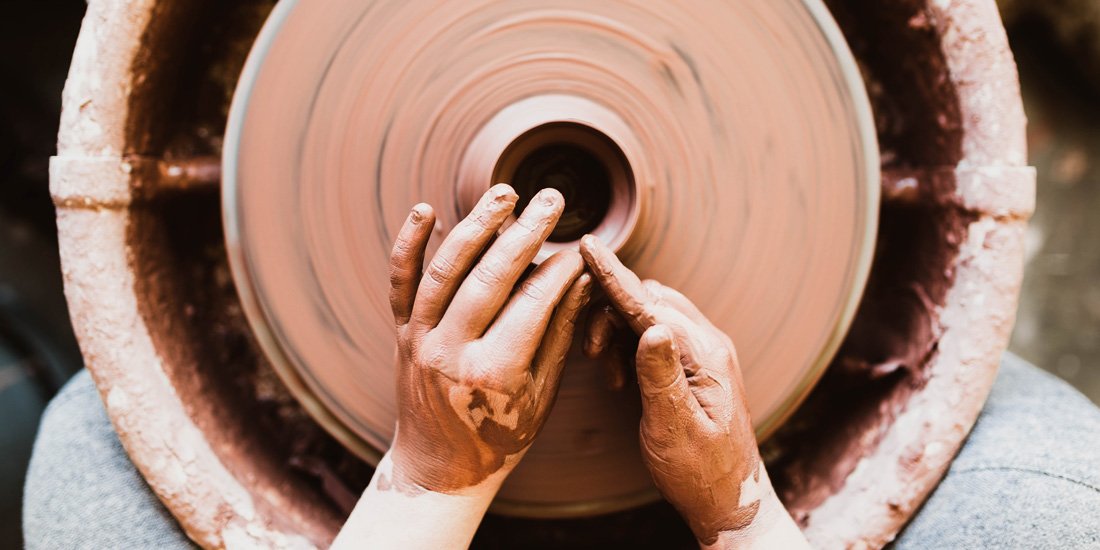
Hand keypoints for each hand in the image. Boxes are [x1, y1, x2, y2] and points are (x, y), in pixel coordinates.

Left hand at [386, 184, 590, 493]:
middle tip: (552, 201)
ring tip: (506, 193)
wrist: (439, 469)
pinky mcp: (401, 333)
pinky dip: (409, 245)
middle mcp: (450, 352)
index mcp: (494, 373)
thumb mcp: (542, 395)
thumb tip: (582, 279)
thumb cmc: (500, 437)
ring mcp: (419, 340)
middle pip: (490, 277)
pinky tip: (426, 210)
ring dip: (476, 225)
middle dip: (526, 233)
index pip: (533, 302)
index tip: (580, 246)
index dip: (560, 270)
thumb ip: (558, 334)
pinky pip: (400, 282)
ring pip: (445, 270)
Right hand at [580, 235, 783, 546]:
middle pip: (648, 300)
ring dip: (616, 331)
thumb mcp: (675, 429)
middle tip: (589, 352)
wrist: (728, 500)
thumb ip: (661, 376)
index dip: (614, 277)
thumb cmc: (702, 472)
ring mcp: (701, 353)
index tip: (587, 247)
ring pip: (648, 314)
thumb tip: (649, 326)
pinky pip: (653, 334)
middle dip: (609, 312)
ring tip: (605, 372)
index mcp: (706, 356)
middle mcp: (707, 345)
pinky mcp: (691, 365)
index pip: (650, 305)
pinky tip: (617, 377)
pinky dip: (626, 344)